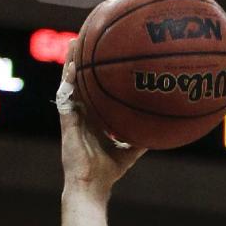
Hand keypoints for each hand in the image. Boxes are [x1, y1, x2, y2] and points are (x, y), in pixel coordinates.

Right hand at [58, 55, 145, 197]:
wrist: (92, 185)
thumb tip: (159, 133)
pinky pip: (67, 98)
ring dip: (71, 64)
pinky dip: (69, 82)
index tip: (103, 60)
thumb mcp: (129, 153)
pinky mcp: (66, 123)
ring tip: (75, 43)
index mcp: (94, 120)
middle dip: (83, 63)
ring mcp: (73, 117)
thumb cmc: (108, 172)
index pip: (94, 93)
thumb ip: (140, 140)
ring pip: (70, 84)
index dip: (97, 78)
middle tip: (88, 40)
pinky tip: (74, 66)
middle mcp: (82, 115)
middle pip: (81, 83)